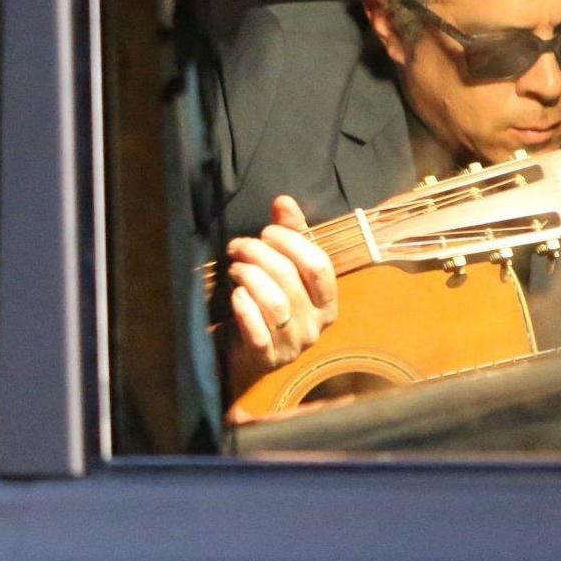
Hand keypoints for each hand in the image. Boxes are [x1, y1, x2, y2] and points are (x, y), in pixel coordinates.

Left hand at [225, 196, 338, 379]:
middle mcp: (315, 325)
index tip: (267, 230)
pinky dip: (245, 309)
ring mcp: (292, 345)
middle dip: (260, 254)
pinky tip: (235, 294)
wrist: (247, 356)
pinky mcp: (266, 359)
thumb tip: (284, 201)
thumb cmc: (267, 306)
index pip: (319, 265)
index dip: (292, 242)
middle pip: (290, 278)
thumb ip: (289, 236)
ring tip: (234, 268)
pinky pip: (258, 332)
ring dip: (250, 277)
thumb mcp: (283, 270)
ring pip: (274, 303)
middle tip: (238, 246)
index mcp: (327, 302)